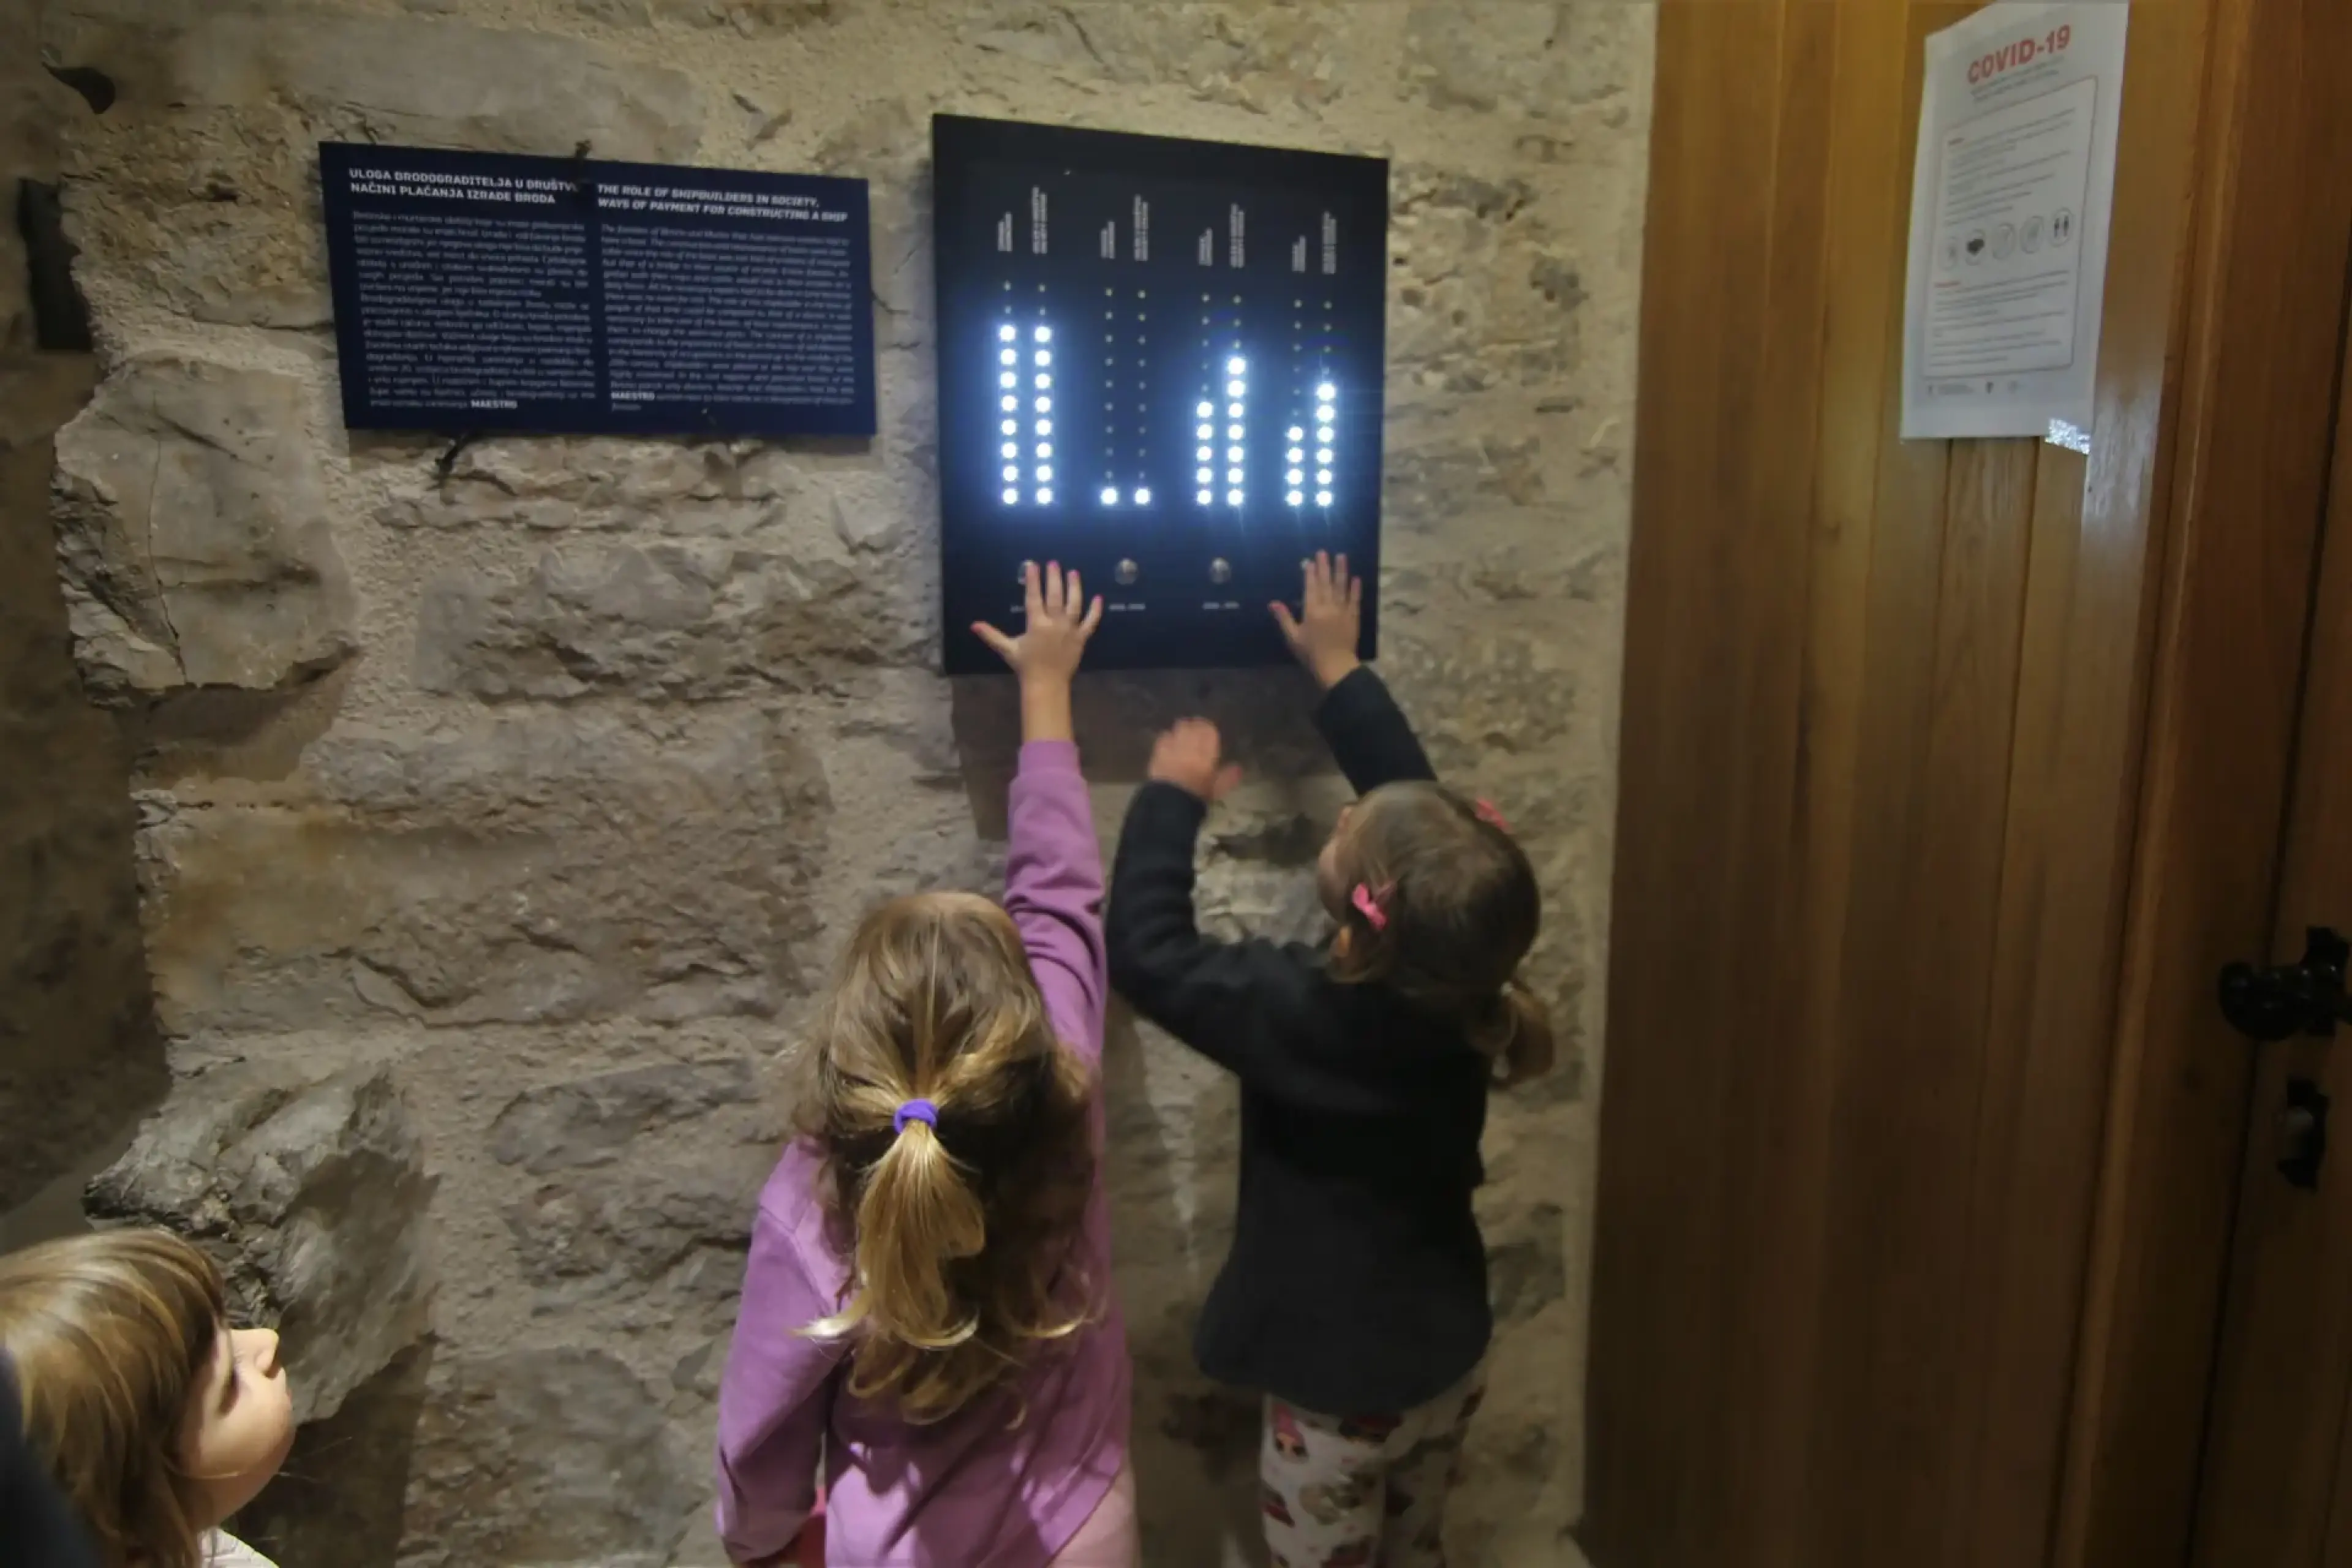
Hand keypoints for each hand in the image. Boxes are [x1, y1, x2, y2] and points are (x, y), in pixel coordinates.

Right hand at [973, 561, 1101, 685]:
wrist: (1047, 684)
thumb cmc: (1026, 666)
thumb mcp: (1007, 649)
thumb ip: (991, 635)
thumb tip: (973, 625)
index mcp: (1036, 624)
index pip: (1034, 597)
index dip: (1033, 580)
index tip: (1033, 565)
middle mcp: (1054, 624)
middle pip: (1055, 596)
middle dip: (1054, 578)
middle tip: (1054, 563)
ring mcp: (1070, 630)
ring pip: (1074, 604)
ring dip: (1075, 587)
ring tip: (1073, 572)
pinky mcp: (1081, 638)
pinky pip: (1091, 622)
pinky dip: (1096, 610)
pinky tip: (1099, 598)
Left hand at [1149, 718, 1241, 803]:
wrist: (1170, 802)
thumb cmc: (1197, 795)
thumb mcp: (1217, 789)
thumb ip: (1228, 777)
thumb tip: (1238, 768)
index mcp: (1206, 752)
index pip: (1208, 730)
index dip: (1209, 728)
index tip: (1209, 730)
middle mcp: (1189, 744)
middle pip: (1192, 725)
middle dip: (1195, 725)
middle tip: (1197, 729)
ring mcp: (1172, 746)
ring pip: (1178, 728)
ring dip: (1182, 729)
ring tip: (1183, 734)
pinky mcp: (1158, 752)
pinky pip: (1163, 736)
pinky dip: (1168, 736)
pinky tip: (1169, 742)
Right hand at [1271, 550, 1362, 688]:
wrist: (1335, 666)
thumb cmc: (1311, 653)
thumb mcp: (1293, 637)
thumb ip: (1284, 618)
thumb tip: (1273, 603)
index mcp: (1312, 611)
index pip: (1311, 587)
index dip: (1310, 573)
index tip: (1311, 561)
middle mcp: (1328, 606)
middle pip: (1326, 583)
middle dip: (1324, 566)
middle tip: (1324, 552)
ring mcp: (1343, 611)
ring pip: (1342, 587)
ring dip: (1342, 571)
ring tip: (1342, 556)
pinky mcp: (1354, 618)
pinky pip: (1355, 600)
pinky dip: (1355, 589)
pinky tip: (1356, 578)